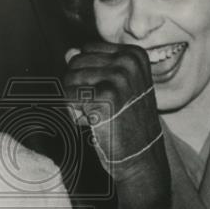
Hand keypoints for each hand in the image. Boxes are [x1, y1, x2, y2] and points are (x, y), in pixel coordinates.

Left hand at [63, 42, 166, 185]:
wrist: (142, 157)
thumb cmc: (126, 122)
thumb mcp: (116, 87)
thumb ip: (93, 67)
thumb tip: (69, 51)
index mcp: (134, 55)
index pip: (86, 50)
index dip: (88, 76)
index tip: (108, 96)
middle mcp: (129, 61)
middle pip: (76, 63)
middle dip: (79, 88)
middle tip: (101, 109)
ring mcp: (119, 77)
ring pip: (69, 78)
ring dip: (76, 102)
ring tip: (99, 116)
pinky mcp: (105, 96)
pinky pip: (68, 96)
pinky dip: (74, 113)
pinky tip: (93, 123)